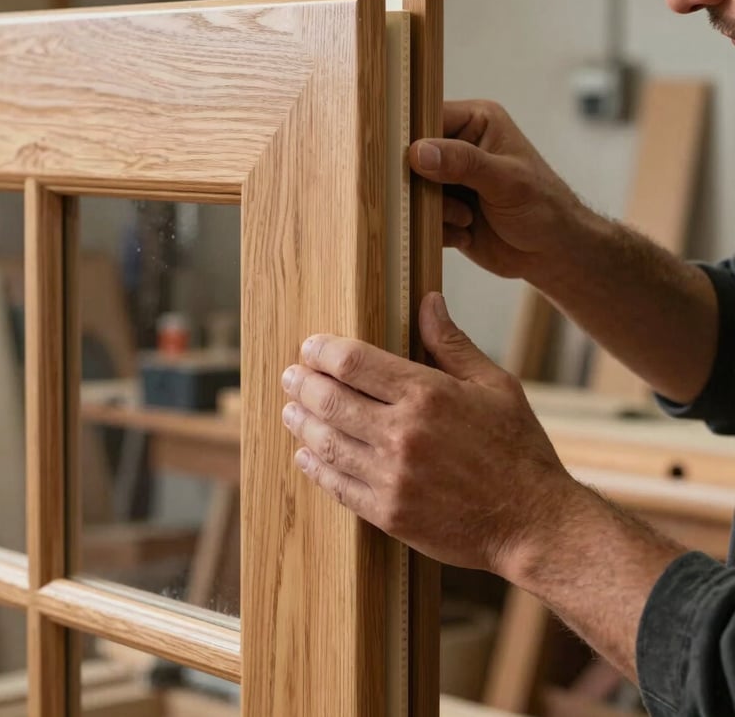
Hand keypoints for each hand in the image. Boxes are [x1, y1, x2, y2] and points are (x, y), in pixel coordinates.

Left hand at [281, 292, 578, 579]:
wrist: (534, 523)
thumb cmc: (518, 449)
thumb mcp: (495, 385)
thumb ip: (452, 343)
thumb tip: (428, 300)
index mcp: (428, 395)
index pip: (353, 362)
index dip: (322, 350)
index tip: (311, 346)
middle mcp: (403, 434)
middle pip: (330, 400)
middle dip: (302, 383)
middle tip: (291, 376)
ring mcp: (392, 477)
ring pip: (326, 442)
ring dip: (301, 423)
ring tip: (290, 411)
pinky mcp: (388, 513)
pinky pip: (337, 485)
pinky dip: (314, 467)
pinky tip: (306, 456)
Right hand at [409, 100, 588, 282]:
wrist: (553, 254)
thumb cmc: (544, 207)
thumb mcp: (506, 180)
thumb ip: (463, 162)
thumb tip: (418, 152)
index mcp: (476, 122)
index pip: (429, 117)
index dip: (412, 138)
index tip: (406, 161)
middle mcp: (458, 147)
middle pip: (412, 157)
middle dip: (424, 183)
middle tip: (443, 198)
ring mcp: (449, 181)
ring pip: (413, 191)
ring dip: (436, 210)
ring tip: (467, 218)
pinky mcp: (444, 211)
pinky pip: (420, 218)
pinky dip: (440, 230)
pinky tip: (467, 233)